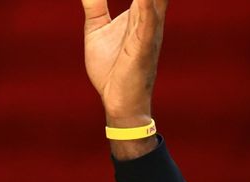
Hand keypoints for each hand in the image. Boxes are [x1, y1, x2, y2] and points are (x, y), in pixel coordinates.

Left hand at [81, 0, 167, 127]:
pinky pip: (147, 24)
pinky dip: (147, 8)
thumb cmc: (111, 70)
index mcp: (140, 14)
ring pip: (154, 2)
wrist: (118, 104)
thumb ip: (95, 5)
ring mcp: (149, 34)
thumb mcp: (96, 30)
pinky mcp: (142, 49)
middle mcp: (150, 20)